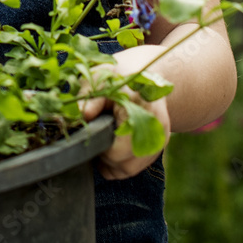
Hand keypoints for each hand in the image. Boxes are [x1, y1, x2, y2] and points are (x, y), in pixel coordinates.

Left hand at [81, 46, 171, 179]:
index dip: (99, 148)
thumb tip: (83, 115)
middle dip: (105, 158)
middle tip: (92, 139)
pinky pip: (136, 166)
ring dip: (113, 164)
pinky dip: (121, 163)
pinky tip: (110, 147)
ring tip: (100, 143)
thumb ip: (90, 98)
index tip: (89, 135)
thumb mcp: (99, 78)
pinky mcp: (158, 146)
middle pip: (126, 166)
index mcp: (140, 111)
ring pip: (131, 169)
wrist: (145, 73)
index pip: (119, 151)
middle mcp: (155, 130)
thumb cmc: (117, 75)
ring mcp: (159, 140)